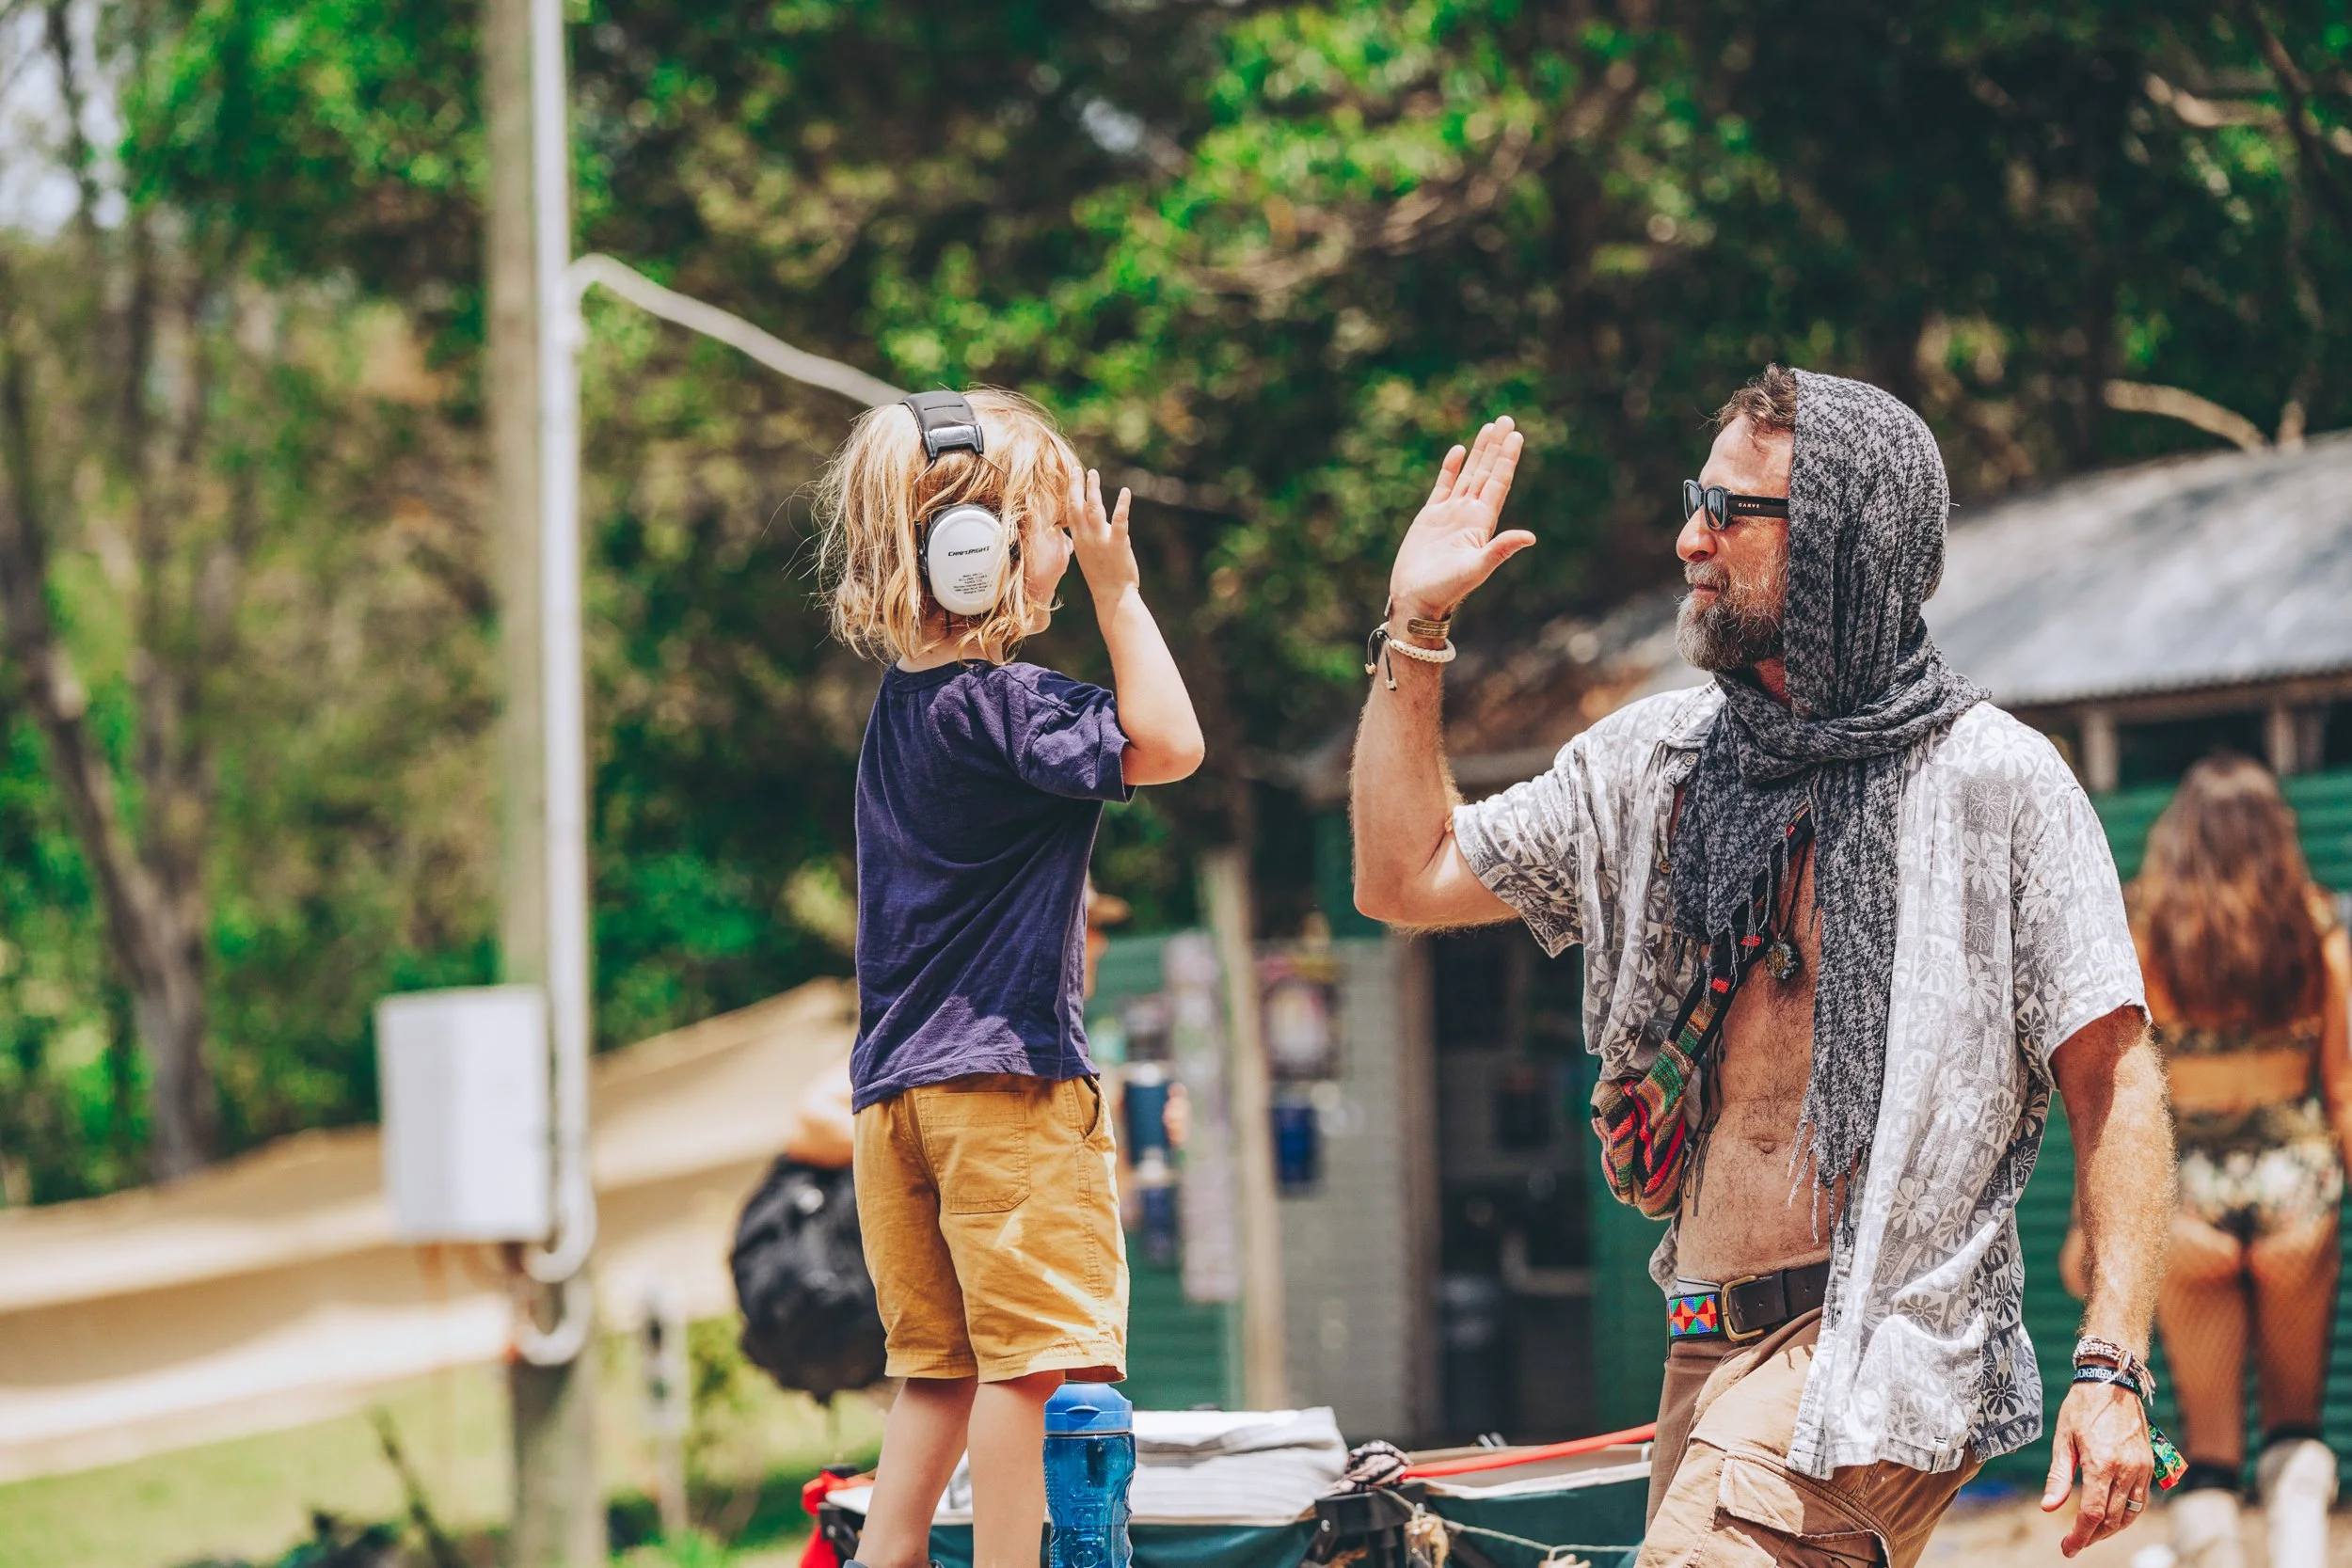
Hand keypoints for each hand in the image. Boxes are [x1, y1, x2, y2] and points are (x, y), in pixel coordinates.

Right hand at [1071, 468, 1138, 604]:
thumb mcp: (1089, 556)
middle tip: (1076, 469)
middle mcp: (1086, 538)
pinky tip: (1125, 491)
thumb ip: (1089, 538)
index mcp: (1079, 540)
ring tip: (1093, 473)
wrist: (1113, 596)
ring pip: (1094, 509)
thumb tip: (1094, 526)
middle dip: (1075, 486)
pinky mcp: (1117, 544)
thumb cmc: (1103, 577)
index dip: (1069, 493)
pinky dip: (1122, 505)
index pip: (1070, 512)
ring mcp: (1100, 540)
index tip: (1070, 478)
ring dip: (1093, 489)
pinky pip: (1119, 520)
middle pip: (1076, 506)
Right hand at [1388, 417, 1531, 623]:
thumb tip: (1530, 537)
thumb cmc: (1445, 589)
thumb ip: (1500, 550)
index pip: (1498, 483)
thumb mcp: (1476, 569)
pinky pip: (1443, 485)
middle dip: (1496, 447)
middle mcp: (1469, 514)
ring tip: (1488, 427)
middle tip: (1506, 420)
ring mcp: (1450, 514)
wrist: (1417, 600)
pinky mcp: (1430, 517)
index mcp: (1482, 523)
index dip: (1507, 459)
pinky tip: (1459, 451)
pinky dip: (1451, 468)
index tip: (1516, 436)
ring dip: (1479, 452)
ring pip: (1468, 475)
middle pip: (1486, 472)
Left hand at [2042, 1380, 2153, 1555]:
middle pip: (2111, 1519)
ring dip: (2111, 1530)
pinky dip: (2127, 1515)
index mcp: (2101, 1464)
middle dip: (2093, 1536)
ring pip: (2130, 1514)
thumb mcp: (2063, 1439)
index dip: (2079, 1536)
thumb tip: (2048, 1508)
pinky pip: (2141, 1501)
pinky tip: (2111, 1517)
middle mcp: (2125, 1470)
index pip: (2092, 1513)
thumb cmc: (2081, 1407)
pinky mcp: (2149, 1465)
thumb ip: (2057, 1476)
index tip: (2067, 1548)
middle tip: (2075, 1544)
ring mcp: (2141, 1468)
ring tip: (2091, 1535)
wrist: (2112, 1382)